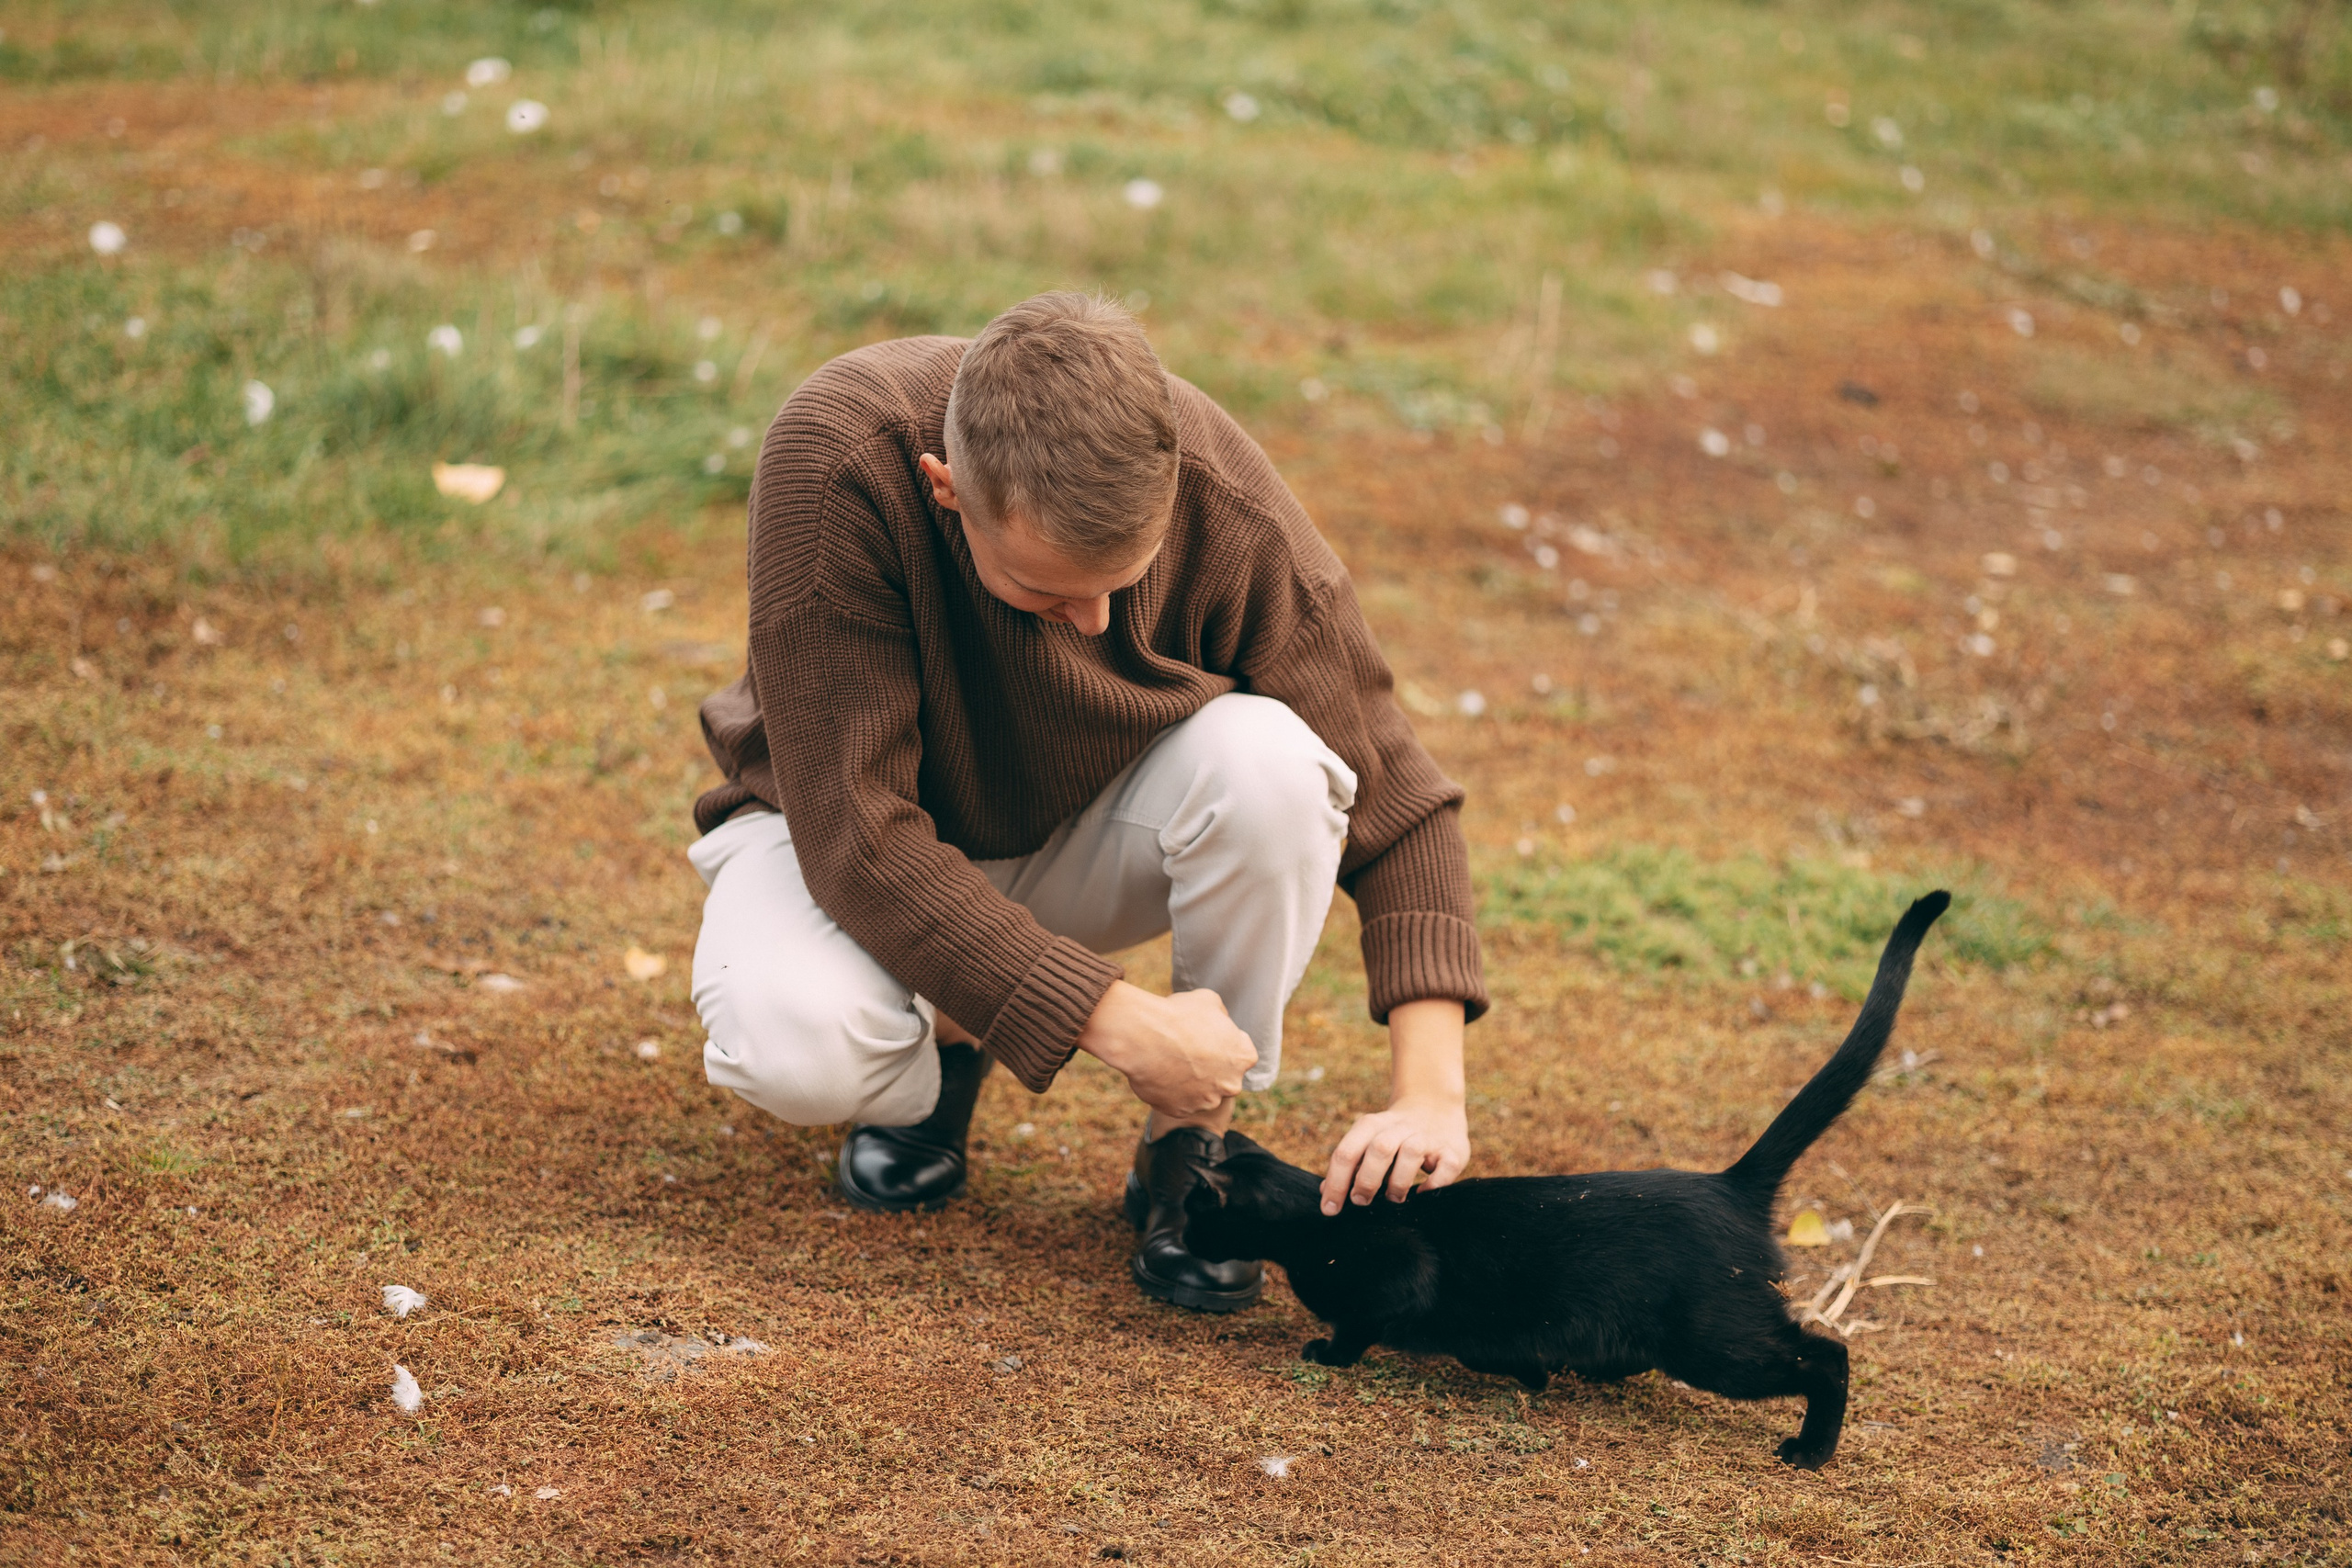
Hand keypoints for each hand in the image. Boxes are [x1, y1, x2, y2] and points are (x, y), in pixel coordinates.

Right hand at [1076, 982, 1256, 1116]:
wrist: (1144, 1036)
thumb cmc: (1178, 1015)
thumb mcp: (1209, 1001)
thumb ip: (1221, 1016)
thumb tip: (1220, 1023)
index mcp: (1243, 1056)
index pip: (1239, 1054)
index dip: (1221, 1044)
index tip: (1202, 1038)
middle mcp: (1231, 1084)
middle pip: (1222, 1078)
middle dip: (1209, 1068)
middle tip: (1186, 1052)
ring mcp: (1207, 1101)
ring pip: (1201, 1093)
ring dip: (1190, 1082)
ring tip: (1169, 1062)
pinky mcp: (1182, 1111)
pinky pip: (1178, 1102)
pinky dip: (1170, 1092)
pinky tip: (1158, 1074)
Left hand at [1320, 1095, 1469, 1214]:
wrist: (1434, 1108)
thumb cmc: (1393, 1137)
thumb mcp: (1368, 1143)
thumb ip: (1349, 1167)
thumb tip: (1325, 1193)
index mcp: (1372, 1126)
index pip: (1347, 1152)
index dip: (1336, 1183)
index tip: (1330, 1210)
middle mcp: (1399, 1127)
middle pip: (1379, 1148)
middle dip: (1367, 1180)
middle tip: (1361, 1201)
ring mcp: (1427, 1137)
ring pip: (1411, 1153)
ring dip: (1399, 1182)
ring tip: (1394, 1198)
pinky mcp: (1452, 1150)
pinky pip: (1445, 1167)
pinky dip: (1434, 1184)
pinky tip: (1424, 1193)